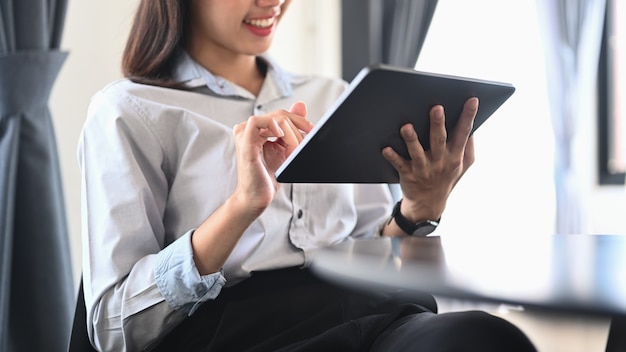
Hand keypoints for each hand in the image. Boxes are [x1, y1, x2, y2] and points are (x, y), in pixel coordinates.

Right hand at [232, 101, 312, 214]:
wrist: (257, 197)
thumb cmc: (269, 176)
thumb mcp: (285, 149)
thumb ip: (291, 128)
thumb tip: (300, 104)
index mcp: (257, 129)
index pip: (281, 116)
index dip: (300, 121)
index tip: (312, 132)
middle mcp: (248, 129)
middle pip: (280, 116)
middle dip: (298, 129)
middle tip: (306, 144)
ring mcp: (244, 134)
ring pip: (275, 119)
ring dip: (292, 134)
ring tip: (295, 151)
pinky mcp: (244, 142)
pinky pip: (256, 122)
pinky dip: (272, 125)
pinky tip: (281, 135)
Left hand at [382, 97, 477, 221]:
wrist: (429, 204)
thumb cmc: (447, 177)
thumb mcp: (464, 165)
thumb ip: (469, 146)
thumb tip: (472, 126)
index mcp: (455, 156)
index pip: (464, 133)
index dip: (469, 116)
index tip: (472, 100)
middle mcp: (440, 161)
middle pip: (439, 140)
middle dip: (438, 124)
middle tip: (436, 108)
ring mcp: (423, 169)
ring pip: (417, 152)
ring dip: (412, 140)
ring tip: (406, 127)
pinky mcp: (408, 175)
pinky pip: (399, 165)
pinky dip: (392, 157)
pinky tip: (385, 149)